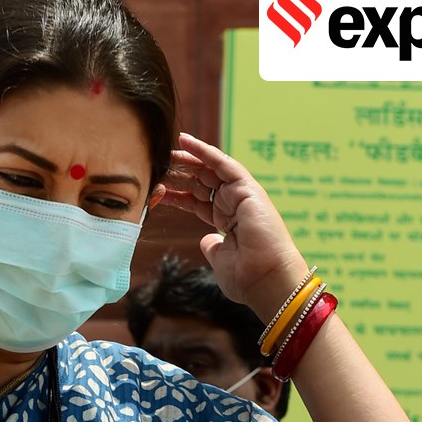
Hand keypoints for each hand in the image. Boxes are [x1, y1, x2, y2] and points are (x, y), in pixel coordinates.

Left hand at [159, 132, 308, 319]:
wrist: (265, 279)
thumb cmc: (246, 276)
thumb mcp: (220, 258)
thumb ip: (213, 247)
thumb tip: (207, 241)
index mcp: (227, 221)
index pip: (197, 201)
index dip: (177, 194)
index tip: (159, 188)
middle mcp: (235, 205)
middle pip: (201, 182)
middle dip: (179, 173)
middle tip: (156, 164)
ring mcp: (241, 196)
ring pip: (210, 170)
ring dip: (187, 160)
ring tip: (166, 152)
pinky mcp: (247, 189)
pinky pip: (224, 163)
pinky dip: (205, 151)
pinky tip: (186, 142)